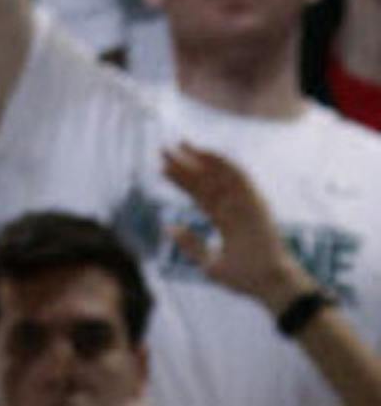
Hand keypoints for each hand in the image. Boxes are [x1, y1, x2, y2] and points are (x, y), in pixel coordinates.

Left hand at [165, 142, 311, 311]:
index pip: (199, 196)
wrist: (270, 285)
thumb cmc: (245, 279)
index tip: (162, 168)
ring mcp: (246, 206)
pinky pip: (240, 179)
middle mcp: (235, 210)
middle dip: (186, 165)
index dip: (182, 181)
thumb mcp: (210, 263)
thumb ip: (191, 245)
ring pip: (220, 177)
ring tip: (181, 146)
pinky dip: (224, 164)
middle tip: (164, 150)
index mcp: (226, 222)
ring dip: (203, 159)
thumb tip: (168, 227)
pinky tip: (205, 153)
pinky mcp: (257, 204)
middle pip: (207, 182)